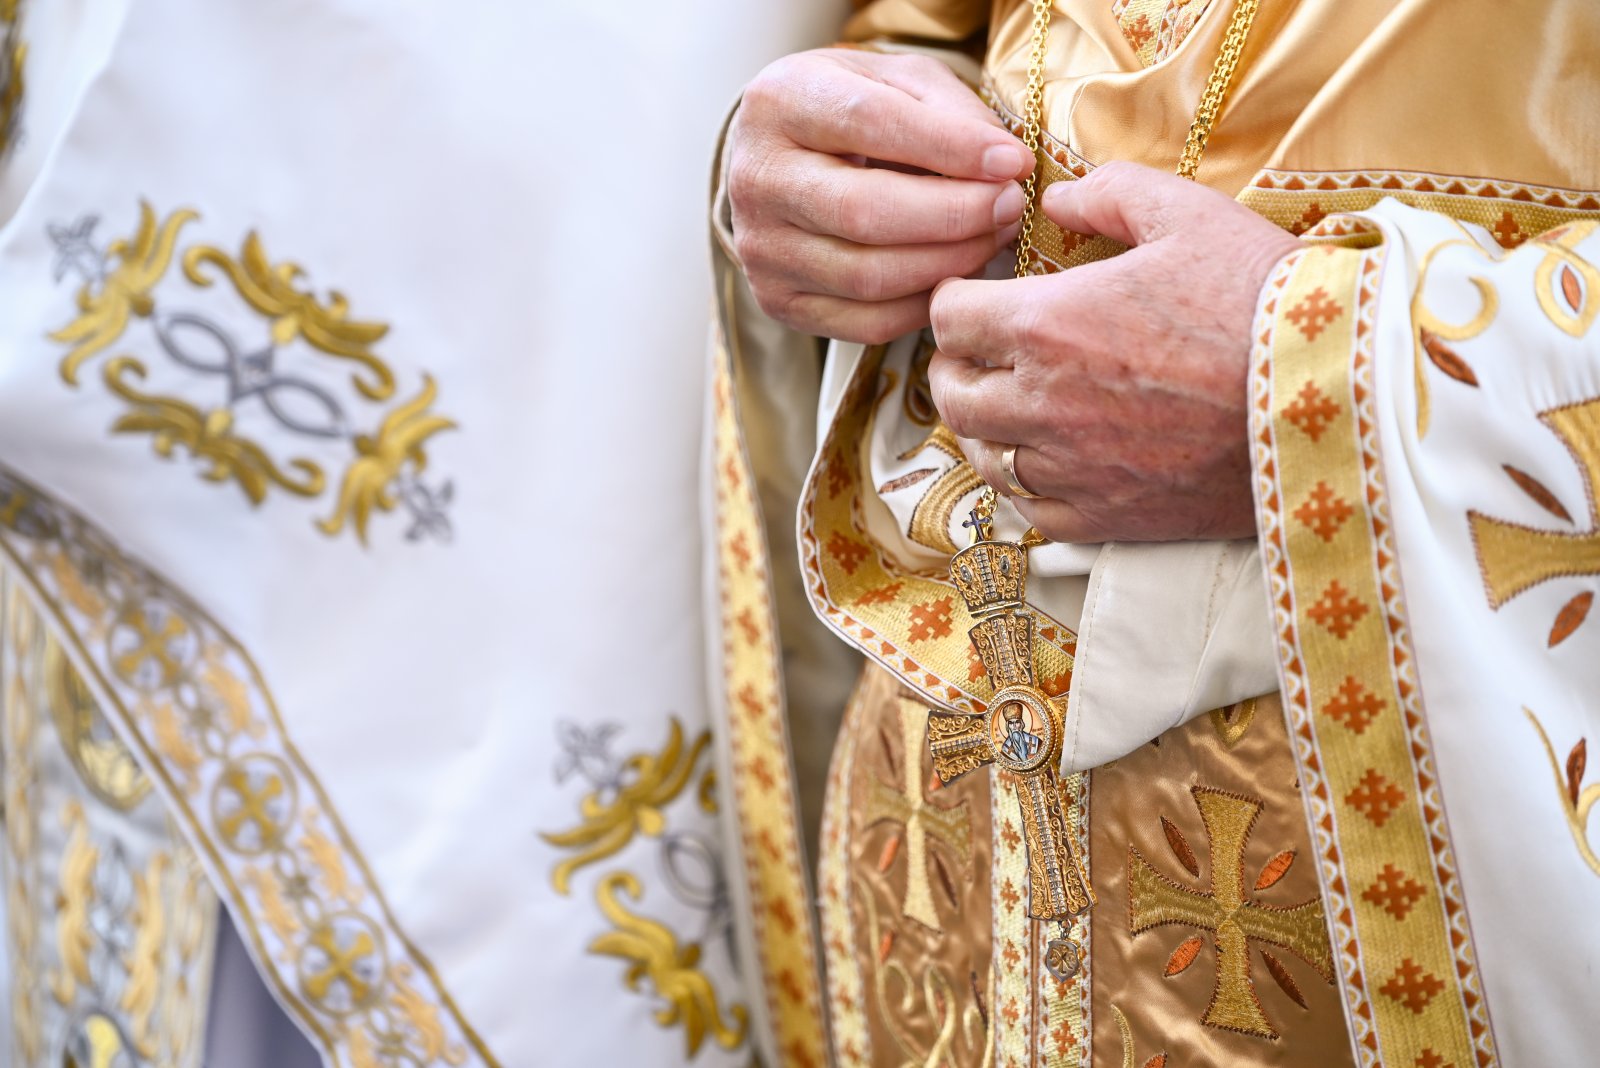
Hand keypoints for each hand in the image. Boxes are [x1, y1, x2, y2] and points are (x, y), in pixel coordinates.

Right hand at [727, 48, 1033, 344]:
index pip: (868, 122)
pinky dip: (924, 304)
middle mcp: (757, 178)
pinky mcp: (777, 301)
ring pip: (868, 276)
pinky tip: (954, 274)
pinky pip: (866, 322)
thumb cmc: (849, 112)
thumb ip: (947, 110)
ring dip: (948, 263)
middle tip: (1009, 205)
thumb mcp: (895, 81)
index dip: (949, 147)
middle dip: (955, 214)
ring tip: (992, 236)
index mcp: (779, 103)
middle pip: (865, 212)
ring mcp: (761, 248)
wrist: (782, 159)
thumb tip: (1004, 165)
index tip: (1012, 162)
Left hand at [927, 162, 1301, 541]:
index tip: (974, 295)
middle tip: (976, 352)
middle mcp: (1040, 403)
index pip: (949, 317)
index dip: (955, 299)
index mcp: (1045, 325)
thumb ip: (1108, 195)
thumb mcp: (1186, 213)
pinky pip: (1032, 510)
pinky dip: (1026, 485)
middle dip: (957, 365)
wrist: (1334, 394)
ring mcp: (1070, 468)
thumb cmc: (1261, 297)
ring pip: (984, 456)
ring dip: (985, 427)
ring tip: (1004, 407)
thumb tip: (1056, 203)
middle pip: (953, 393)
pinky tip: (1045, 461)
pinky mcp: (1106, 518)